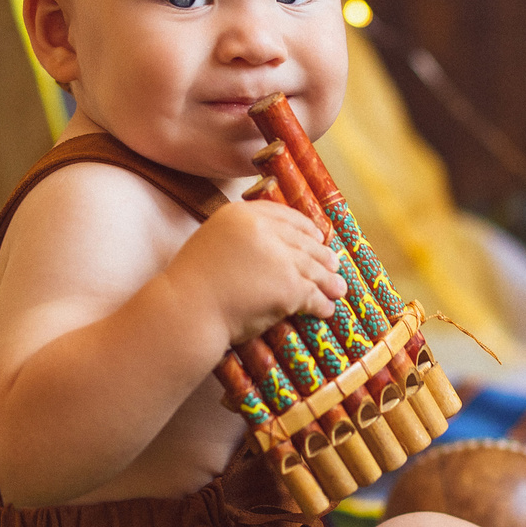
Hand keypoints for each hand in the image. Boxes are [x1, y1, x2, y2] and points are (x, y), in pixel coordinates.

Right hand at [164, 201, 345, 344]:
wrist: (186, 312)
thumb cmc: (192, 286)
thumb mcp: (211, 243)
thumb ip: (240, 238)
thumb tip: (271, 245)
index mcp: (240, 214)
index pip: (284, 215)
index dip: (306, 227)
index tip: (317, 235)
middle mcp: (262, 230)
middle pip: (303, 241)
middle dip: (321, 255)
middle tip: (333, 264)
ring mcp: (278, 257)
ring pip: (313, 268)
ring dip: (328, 281)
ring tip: (338, 289)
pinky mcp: (289, 286)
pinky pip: (313, 294)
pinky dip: (321, 303)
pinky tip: (326, 309)